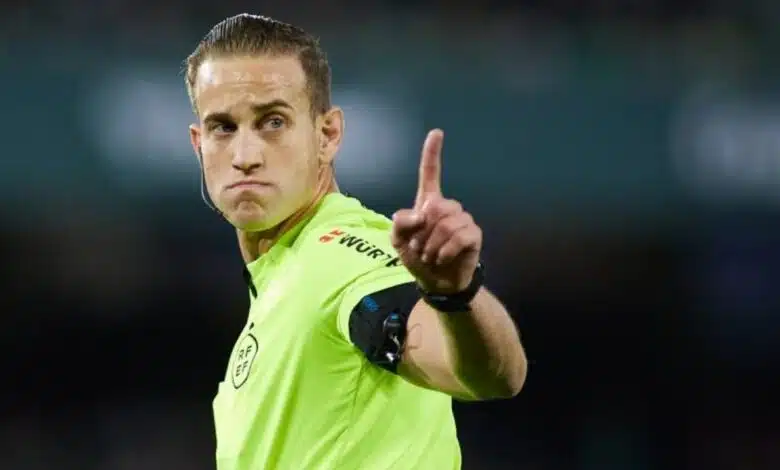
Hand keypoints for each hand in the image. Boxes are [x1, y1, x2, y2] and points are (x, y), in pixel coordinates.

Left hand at [391, 129, 481, 293]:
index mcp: (428, 203)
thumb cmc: (417, 258)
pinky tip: (442, 258)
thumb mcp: (398, 242)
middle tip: (420, 248)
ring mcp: (462, 219)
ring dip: (432, 245)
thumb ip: (401, 223)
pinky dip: (445, 251)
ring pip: (446, 223)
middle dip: (422, 233)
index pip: (430, 174)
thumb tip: (421, 213)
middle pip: (435, 207)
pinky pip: (459, 236)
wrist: (435, 282)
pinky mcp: (473, 234)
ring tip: (430, 255)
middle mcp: (447, 207)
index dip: (432, 154)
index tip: (436, 133)